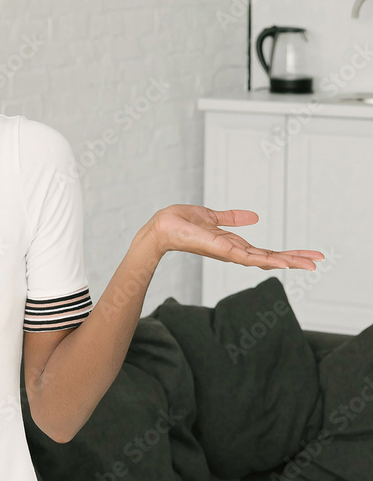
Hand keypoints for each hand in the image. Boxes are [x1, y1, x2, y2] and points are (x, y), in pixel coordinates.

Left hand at [147, 204, 323, 270]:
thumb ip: (232, 218)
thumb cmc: (181, 222)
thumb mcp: (213, 217)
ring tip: (308, 264)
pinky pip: (246, 256)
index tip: (308, 255)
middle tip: (318, 262)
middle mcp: (233, 252)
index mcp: (233, 245)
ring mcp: (228, 252)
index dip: (286, 253)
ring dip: (286, 261)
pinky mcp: (221, 249)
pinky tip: (280, 262)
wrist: (161, 226)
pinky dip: (264, 259)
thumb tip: (255, 216)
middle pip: (269, 258)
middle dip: (294, 260)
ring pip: (262, 259)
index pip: (265, 251)